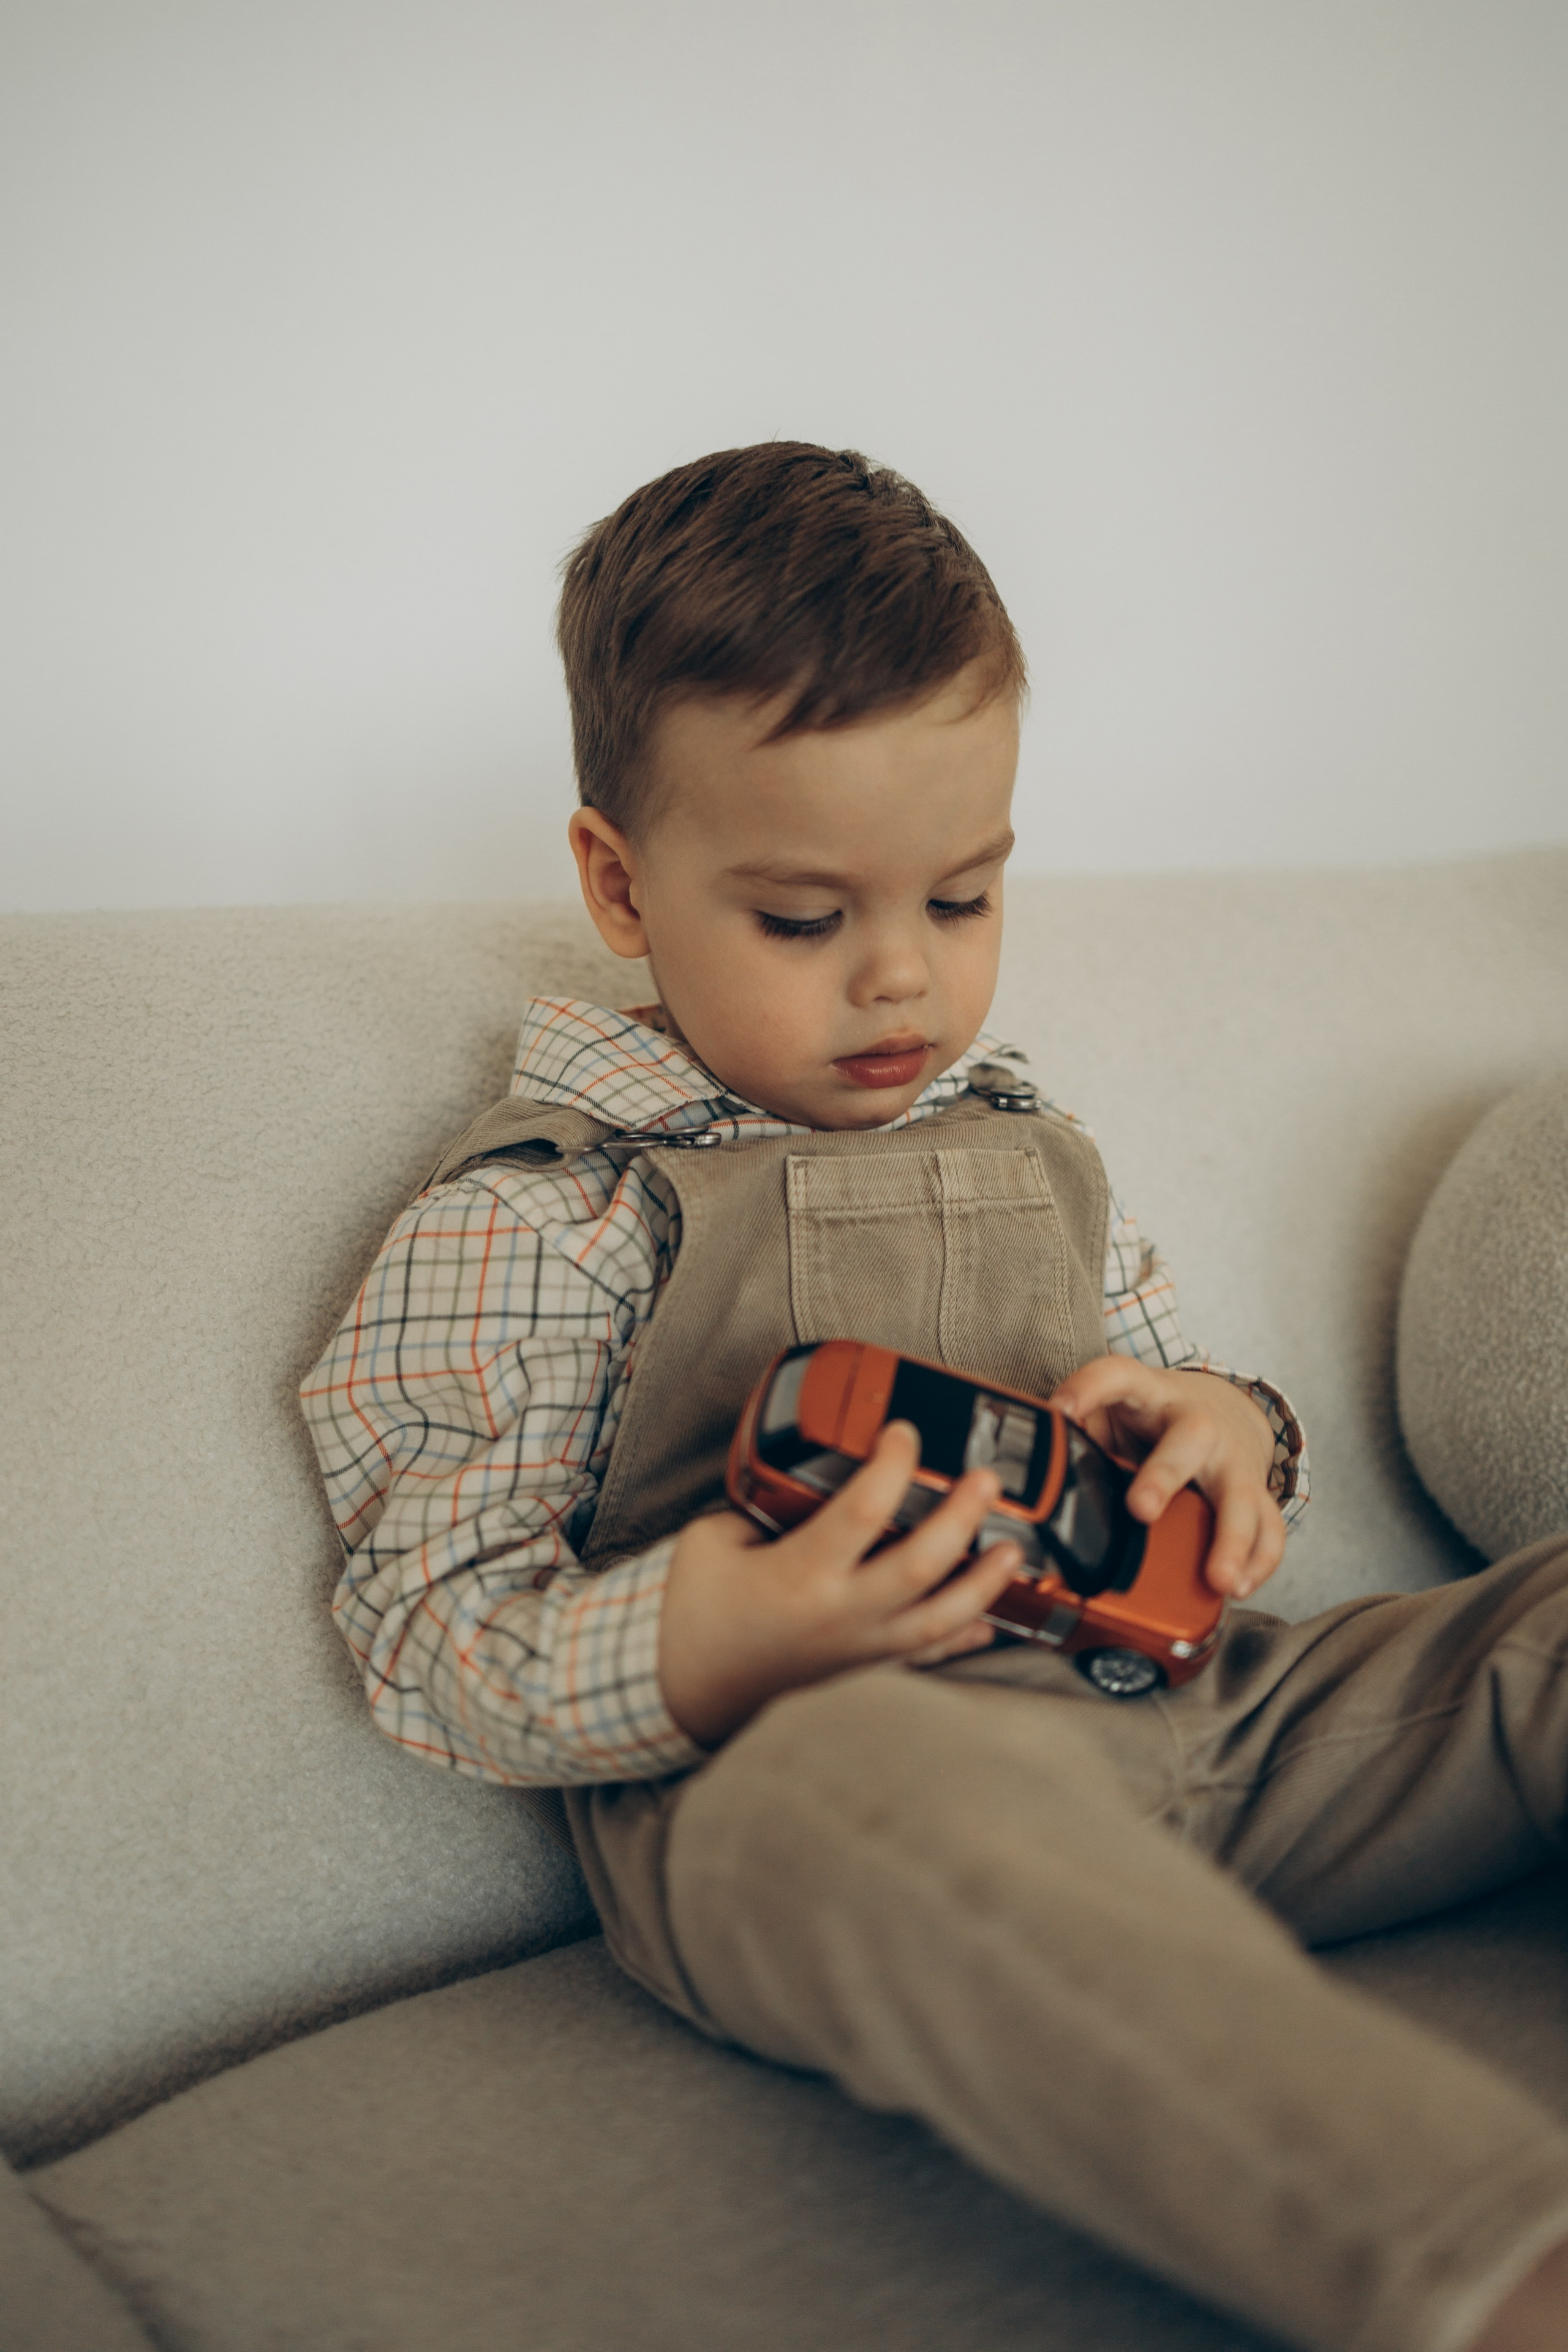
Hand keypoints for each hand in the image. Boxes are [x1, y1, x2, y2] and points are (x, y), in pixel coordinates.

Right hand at [658, 1423, 1022, 1748]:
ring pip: (940, 1621)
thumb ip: (765, 1507)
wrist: (683, 1687)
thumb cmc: (693, 1613)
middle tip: (986, 1480)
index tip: (903, 1432)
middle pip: (921, 1566)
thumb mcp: (714, 1540)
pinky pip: (925, 1657)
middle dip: (963, 1518)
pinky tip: (991, 1619)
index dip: (893, 1464)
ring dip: (984, 1584)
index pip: (864, 1510)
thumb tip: (811, 1485)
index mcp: (799, 1575)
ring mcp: (857, 1650)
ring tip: (1012, 1549)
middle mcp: (839, 1616)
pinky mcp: (861, 1670)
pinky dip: (963, 1636)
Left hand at [1047, 1356, 1283, 1601]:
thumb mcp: (1113, 1409)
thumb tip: (1025, 1467)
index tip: (1060, 1409)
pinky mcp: (1256, 1490)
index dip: (1088, 1388)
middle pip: (1188, 1439)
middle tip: (1141, 1509)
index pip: (1116, 1376)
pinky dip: (1260, 1560)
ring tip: (1219, 1580)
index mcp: (1150, 1395)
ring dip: (1232, 1538)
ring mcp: (1233, 1459)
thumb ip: (1076, 1431)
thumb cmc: (1153, 1419)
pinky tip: (1240, 1588)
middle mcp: (1196, 1423)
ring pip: (1242, 1493)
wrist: (1225, 1409)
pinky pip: (1270, 1527)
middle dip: (1164, 1475)